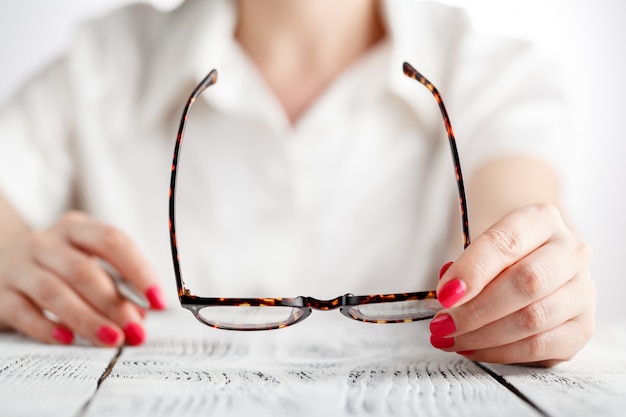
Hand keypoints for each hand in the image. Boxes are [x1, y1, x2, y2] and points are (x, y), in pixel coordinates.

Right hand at [0, 211, 165, 345]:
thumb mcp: (87, 262)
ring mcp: (18, 266)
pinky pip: (22, 312)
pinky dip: (47, 327)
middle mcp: (45, 242)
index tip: (159, 300)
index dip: (139, 270)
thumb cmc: (58, 266)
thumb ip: (115, 285)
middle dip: (114, 303)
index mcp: (76, 228)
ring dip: (88, 319)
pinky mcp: (0, 293)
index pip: (113, 241)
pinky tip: (69, 339)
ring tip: (112, 339)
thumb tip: (141, 317)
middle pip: (83, 270)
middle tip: (136, 329)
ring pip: (54, 292)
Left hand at [430, 203, 594, 366]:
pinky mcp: (583, 327)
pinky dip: (500, 352)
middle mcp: (571, 252)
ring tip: (451, 339)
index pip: (506, 243)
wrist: (536, 265)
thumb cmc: (502, 256)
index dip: (472, 271)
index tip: (445, 295)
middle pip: (526, 283)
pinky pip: (540, 346)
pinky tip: (473, 348)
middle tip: (442, 324)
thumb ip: (464, 267)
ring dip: (483, 335)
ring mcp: (582, 291)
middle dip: (476, 309)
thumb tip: (450, 292)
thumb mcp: (480, 248)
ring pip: (533, 318)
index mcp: (541, 220)